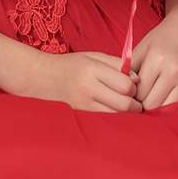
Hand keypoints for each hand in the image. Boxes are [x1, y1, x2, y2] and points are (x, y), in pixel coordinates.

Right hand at [20, 48, 144, 113]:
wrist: (40, 78)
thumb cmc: (70, 65)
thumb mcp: (93, 56)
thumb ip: (116, 64)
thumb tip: (137, 79)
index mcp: (92, 69)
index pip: (125, 84)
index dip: (134, 86)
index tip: (133, 85)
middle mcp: (88, 89)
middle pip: (124, 104)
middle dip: (134, 104)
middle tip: (134, 100)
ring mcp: (83, 106)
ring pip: (116, 117)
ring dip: (125, 114)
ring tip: (124, 107)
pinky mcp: (80, 117)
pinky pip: (104, 122)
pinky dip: (113, 119)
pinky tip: (111, 113)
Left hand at [128, 11, 177, 110]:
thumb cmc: (162, 38)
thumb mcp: (142, 47)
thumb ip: (129, 68)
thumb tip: (120, 91)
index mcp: (156, 59)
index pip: (139, 93)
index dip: (133, 97)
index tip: (133, 96)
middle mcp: (173, 70)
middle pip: (152, 105)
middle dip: (144, 106)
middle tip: (142, 102)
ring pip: (168, 110)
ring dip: (159, 111)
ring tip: (155, 102)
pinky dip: (176, 110)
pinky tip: (169, 103)